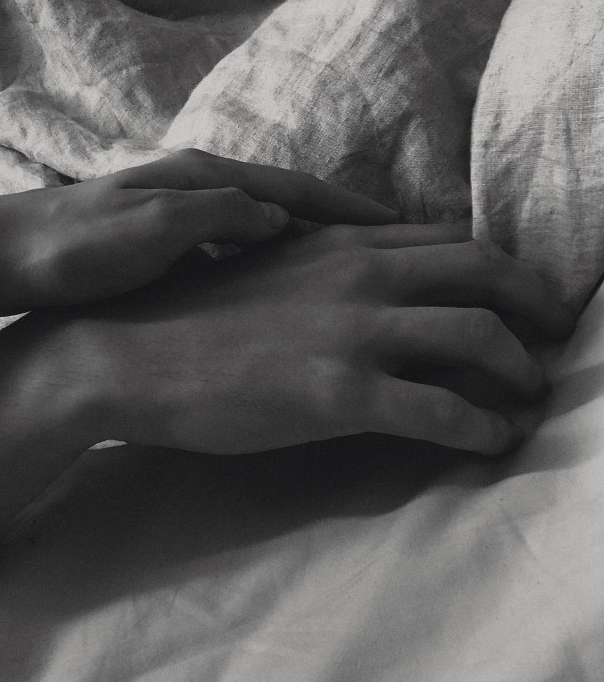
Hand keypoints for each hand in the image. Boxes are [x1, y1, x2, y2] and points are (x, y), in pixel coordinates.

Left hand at [0, 148, 397, 311]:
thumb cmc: (74, 246)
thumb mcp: (153, 229)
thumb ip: (220, 217)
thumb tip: (281, 219)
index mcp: (204, 178)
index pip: (298, 189)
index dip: (351, 210)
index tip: (403, 228)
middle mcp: (198, 189)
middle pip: (288, 206)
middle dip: (339, 226)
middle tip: (391, 253)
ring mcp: (178, 217)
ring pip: (261, 233)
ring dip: (305, 250)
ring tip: (349, 279)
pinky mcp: (160, 249)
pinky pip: (233, 257)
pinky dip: (265, 270)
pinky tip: (278, 298)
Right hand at [56, 223, 573, 455]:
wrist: (124, 351)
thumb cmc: (183, 315)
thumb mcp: (264, 273)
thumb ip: (321, 271)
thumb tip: (362, 288)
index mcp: (339, 242)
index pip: (448, 239)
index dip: (497, 266)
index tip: (518, 294)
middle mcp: (361, 274)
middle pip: (484, 272)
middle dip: (535, 301)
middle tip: (557, 331)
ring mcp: (354, 331)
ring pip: (479, 336)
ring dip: (521, 370)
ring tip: (531, 396)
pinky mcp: (341, 393)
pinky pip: (442, 410)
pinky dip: (482, 426)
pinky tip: (494, 442)